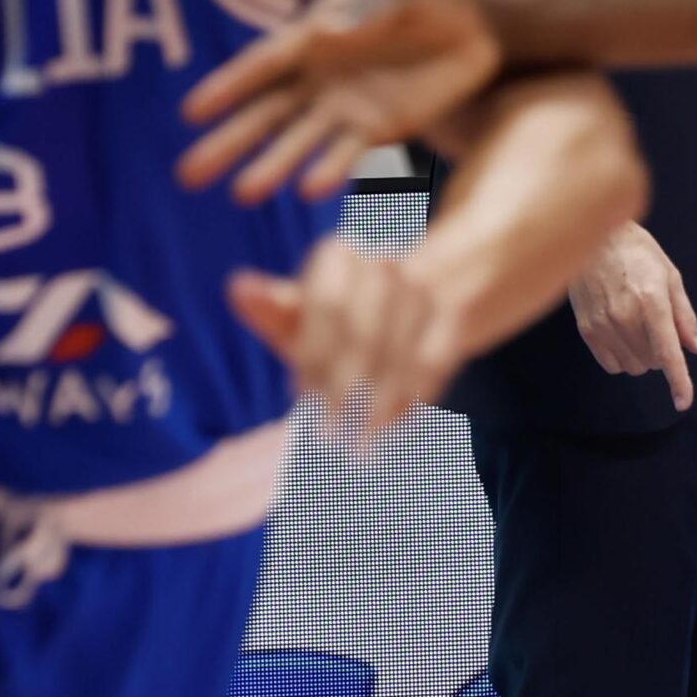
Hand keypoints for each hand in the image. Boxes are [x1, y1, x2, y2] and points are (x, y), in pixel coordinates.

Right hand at [178, 0, 503, 202]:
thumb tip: (330, 31)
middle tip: (188, 176)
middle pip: (265, 115)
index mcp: (313, 37)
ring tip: (242, 194)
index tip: (191, 113)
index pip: (262, 65)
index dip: (228, 87)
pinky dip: (329, 170)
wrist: (477, 24)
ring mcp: (346, 108)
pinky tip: (308, 189)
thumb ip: (369, 9)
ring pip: (299, 143)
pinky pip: (349, 154)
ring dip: (272, 166)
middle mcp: (319, 79)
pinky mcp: (380, 130)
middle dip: (228, 143)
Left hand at [229, 238, 464, 445]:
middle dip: (345, 386)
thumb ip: (275, 307)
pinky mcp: (458, 316)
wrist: (425, 284)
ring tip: (360, 443)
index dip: (314, 352)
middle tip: (330, 432)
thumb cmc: (344, 310)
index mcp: (341, 253)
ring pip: (403, 350)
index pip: (328, 304)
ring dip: (380, 402)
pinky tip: (393, 429)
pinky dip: (413, 399)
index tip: (299, 392)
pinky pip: (436, 362)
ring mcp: (428, 288)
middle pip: (367, 331)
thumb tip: (238, 287)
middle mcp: (387, 261)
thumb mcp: (305, 308)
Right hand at [568, 223, 696, 411]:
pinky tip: (621, 336)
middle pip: (652, 362)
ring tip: (637, 327)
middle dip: (661, 353)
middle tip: (656, 326)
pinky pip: (610, 364)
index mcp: (652, 302)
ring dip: (642, 357)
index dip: (679, 382)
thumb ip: (684, 315)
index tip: (684, 402)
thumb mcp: (669, 275)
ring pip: (632, 367)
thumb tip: (695, 348)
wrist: (593, 235)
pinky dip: (621, 358)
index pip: (668, 354)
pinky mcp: (586, 328)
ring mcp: (603, 324)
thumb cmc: (636, 251)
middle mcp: (626, 317)